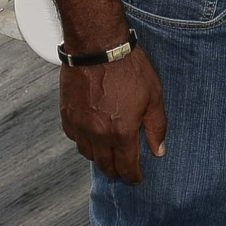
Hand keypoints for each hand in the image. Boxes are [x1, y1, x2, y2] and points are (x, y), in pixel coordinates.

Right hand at [60, 45, 167, 183]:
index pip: (126, 166)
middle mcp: (98, 135)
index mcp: (122, 132)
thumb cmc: (129, 68)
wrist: (98, 47)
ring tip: (108, 153)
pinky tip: (92, 136)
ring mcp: (80, 126)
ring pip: (88, 154)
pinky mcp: (67, 115)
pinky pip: (75, 138)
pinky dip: (84, 141)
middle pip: (105, 165)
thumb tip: (159, 151)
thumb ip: (156, 127)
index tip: (136, 178)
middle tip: (123, 171)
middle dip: (116, 171)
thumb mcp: (154, 96)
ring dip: (99, 157)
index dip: (132, 176)